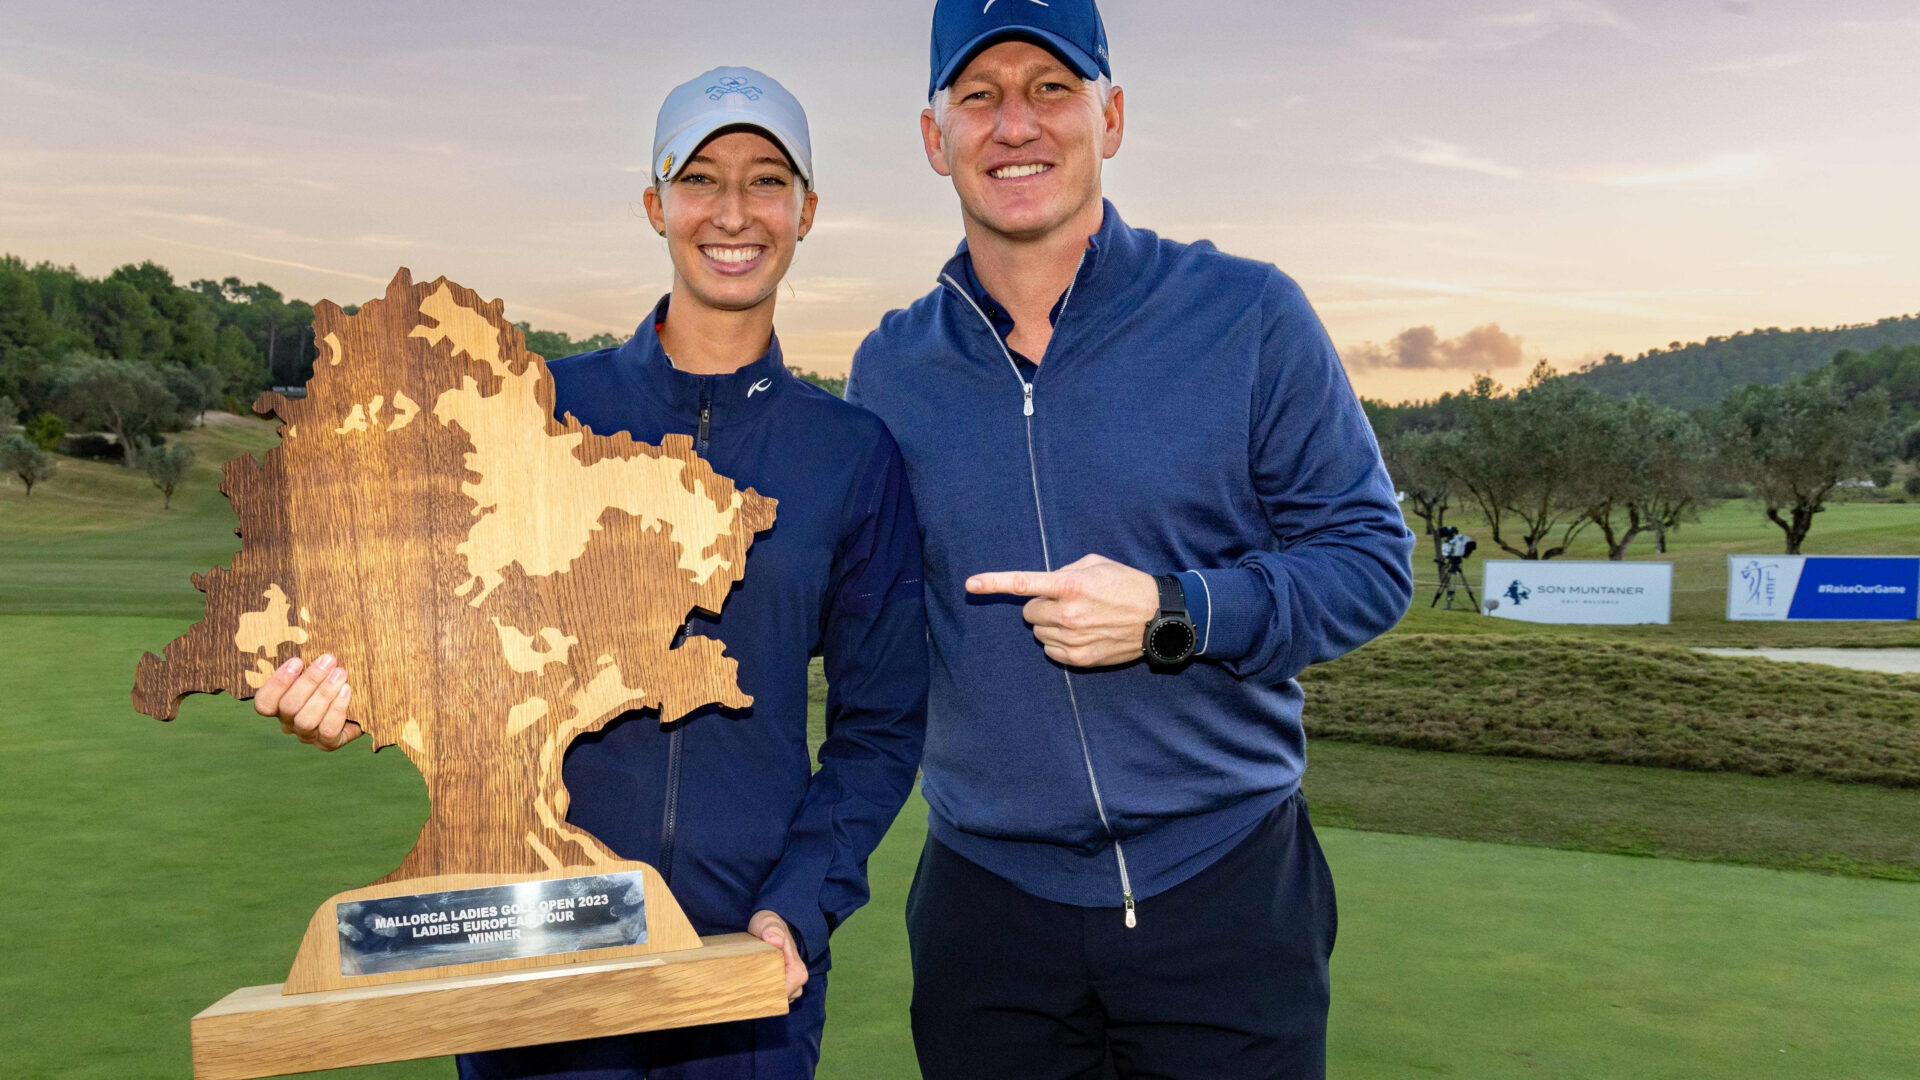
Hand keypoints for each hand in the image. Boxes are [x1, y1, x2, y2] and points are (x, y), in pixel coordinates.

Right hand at [253, 655, 363, 751]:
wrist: (363, 705)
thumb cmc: (334, 680)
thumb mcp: (319, 671)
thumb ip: (310, 663)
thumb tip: (312, 647)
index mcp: (279, 706)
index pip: (264, 703)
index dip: (277, 683)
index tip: (297, 661)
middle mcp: (289, 723)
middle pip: (288, 707)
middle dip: (310, 680)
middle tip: (329, 660)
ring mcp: (307, 735)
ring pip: (306, 720)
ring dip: (324, 694)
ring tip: (340, 673)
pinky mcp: (328, 743)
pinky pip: (328, 730)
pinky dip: (337, 709)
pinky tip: (346, 690)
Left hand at [748, 909, 808, 1001]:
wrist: (768, 926)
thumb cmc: (769, 925)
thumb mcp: (768, 924)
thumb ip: (772, 931)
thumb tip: (775, 941)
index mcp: (798, 970)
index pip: (784, 993)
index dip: (767, 993)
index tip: (749, 988)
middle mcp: (798, 980)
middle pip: (779, 1000)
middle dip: (762, 997)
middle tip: (744, 987)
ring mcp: (791, 985)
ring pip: (776, 1001)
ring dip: (762, 996)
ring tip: (746, 987)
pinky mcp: (783, 985)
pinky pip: (773, 998)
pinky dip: (762, 994)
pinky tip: (751, 986)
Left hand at [967, 554, 1158, 668]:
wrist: (1157, 618)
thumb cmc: (1126, 584)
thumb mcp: (1095, 564)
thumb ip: (1063, 571)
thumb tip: (1044, 585)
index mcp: (1070, 585)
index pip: (1023, 583)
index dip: (993, 583)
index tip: (970, 584)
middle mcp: (1068, 613)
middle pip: (1029, 612)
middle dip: (1041, 607)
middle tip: (1066, 603)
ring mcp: (1072, 638)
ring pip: (1039, 633)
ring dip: (1051, 625)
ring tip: (1080, 619)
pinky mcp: (1079, 658)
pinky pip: (1050, 651)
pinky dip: (1059, 643)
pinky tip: (1082, 635)